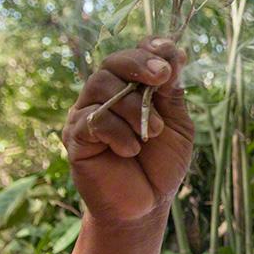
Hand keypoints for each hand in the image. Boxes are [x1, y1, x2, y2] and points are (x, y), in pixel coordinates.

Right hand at [63, 37, 192, 223]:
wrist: (146, 205)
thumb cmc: (161, 165)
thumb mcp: (178, 126)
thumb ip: (172, 93)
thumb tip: (174, 54)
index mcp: (133, 89)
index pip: (134, 55)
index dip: (149, 48)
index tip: (170, 52)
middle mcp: (107, 96)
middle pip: (112, 62)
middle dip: (139, 64)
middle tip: (161, 77)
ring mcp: (87, 114)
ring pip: (102, 86)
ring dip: (135, 108)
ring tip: (152, 134)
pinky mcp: (75, 137)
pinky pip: (93, 119)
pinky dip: (118, 132)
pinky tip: (130, 150)